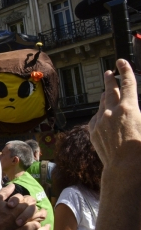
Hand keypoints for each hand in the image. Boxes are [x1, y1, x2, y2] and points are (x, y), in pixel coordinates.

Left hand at [89, 59, 140, 182]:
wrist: (125, 168)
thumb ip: (139, 113)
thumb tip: (133, 108)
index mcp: (128, 108)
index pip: (127, 83)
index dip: (125, 70)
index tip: (121, 61)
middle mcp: (111, 111)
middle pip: (109, 89)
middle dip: (110, 79)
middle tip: (109, 72)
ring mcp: (100, 121)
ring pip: (102, 103)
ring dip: (105, 96)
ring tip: (107, 91)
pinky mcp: (93, 131)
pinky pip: (96, 117)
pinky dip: (101, 113)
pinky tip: (103, 115)